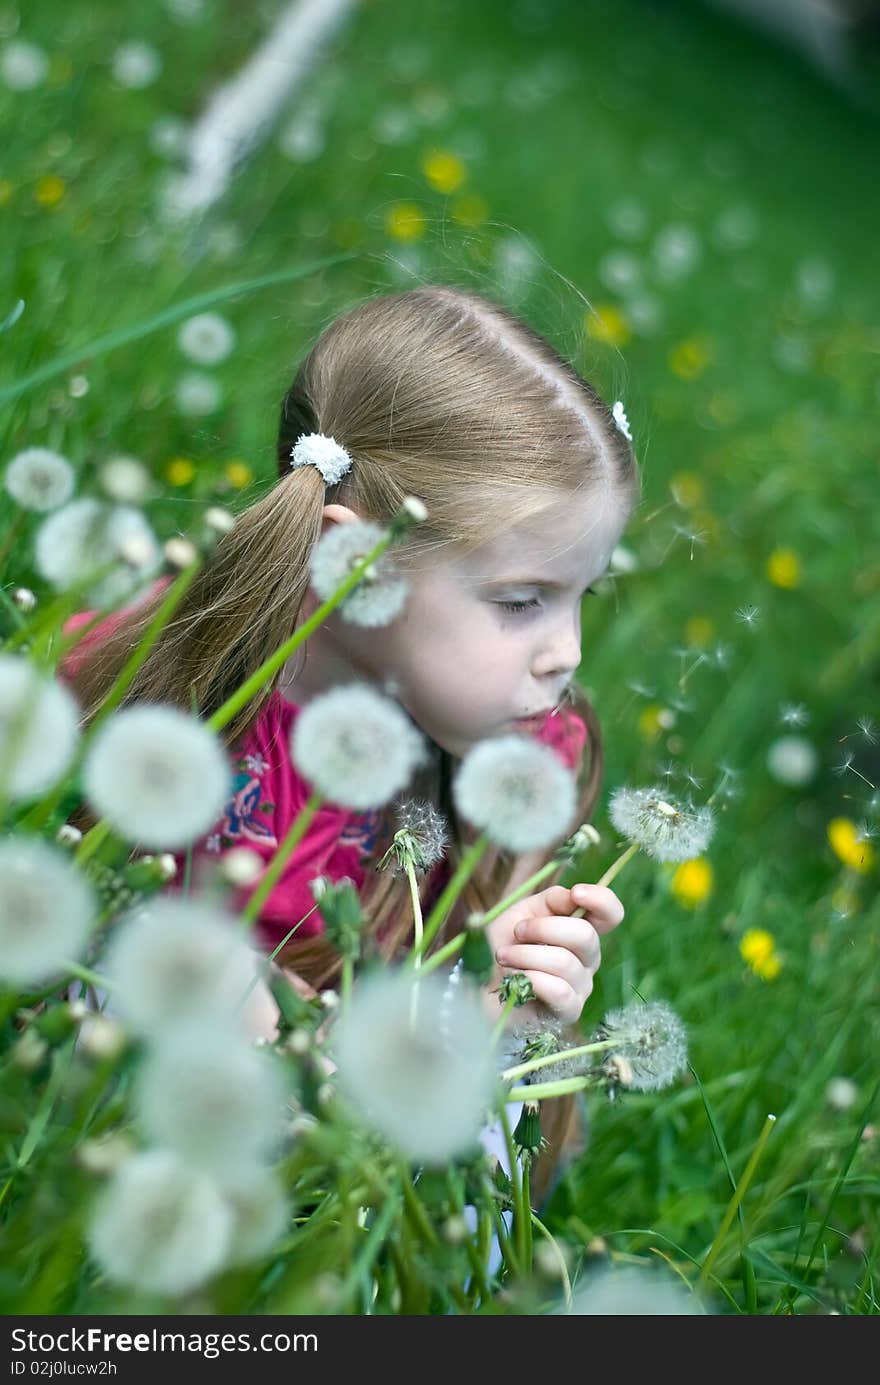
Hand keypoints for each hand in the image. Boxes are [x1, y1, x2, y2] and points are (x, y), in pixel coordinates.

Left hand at [484, 883, 624, 1028]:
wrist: (483, 988)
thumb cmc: (505, 946)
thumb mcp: (523, 912)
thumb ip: (551, 900)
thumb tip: (573, 896)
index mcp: (582, 930)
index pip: (611, 914)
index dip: (601, 900)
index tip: (576, 893)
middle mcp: (589, 958)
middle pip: (585, 935)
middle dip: (543, 928)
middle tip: (517, 932)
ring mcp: (582, 986)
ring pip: (565, 962)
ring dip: (525, 955)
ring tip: (503, 956)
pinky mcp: (569, 1010)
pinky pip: (558, 990)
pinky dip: (530, 978)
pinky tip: (513, 977)